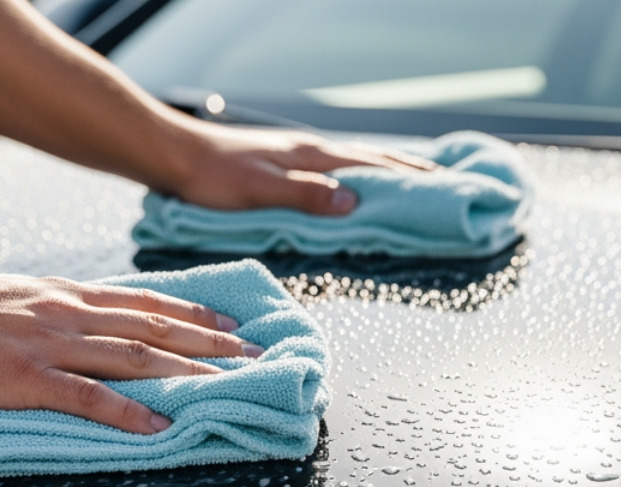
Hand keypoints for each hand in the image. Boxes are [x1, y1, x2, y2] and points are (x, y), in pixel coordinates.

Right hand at [0, 275, 259, 433]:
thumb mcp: (2, 300)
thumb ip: (45, 310)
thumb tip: (77, 319)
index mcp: (57, 295)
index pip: (140, 301)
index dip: (191, 312)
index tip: (229, 323)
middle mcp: (63, 313)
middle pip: (152, 325)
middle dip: (209, 340)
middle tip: (253, 353)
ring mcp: (46, 345)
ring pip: (134, 355)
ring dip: (187, 369)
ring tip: (228, 382)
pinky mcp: (25, 379)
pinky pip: (88, 398)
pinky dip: (129, 411)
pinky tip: (160, 424)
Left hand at [173, 122, 436, 215]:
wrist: (175, 156)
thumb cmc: (212, 177)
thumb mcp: (260, 191)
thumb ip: (306, 196)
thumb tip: (353, 202)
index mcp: (310, 156)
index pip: (372, 166)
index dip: (408, 177)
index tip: (443, 186)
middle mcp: (309, 150)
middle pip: (371, 158)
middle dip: (409, 170)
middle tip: (445, 180)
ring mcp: (298, 154)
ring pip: (355, 159)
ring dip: (388, 168)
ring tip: (415, 176)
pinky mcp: (284, 162)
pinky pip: (336, 165)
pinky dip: (359, 171)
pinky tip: (358, 178)